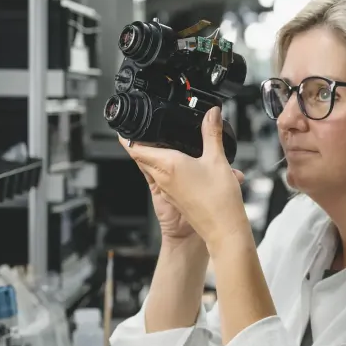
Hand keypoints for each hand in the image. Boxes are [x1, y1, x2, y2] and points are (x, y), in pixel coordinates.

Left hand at [118, 107, 247, 252]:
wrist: (222, 232)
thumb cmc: (218, 202)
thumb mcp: (218, 161)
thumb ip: (212, 134)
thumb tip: (211, 114)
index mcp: (167, 165)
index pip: (136, 148)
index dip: (128, 136)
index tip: (124, 126)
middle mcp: (163, 177)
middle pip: (142, 156)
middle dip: (143, 143)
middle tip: (148, 130)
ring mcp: (168, 189)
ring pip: (154, 167)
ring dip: (157, 156)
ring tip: (170, 144)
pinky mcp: (175, 198)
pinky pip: (165, 179)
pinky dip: (170, 169)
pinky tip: (187, 165)